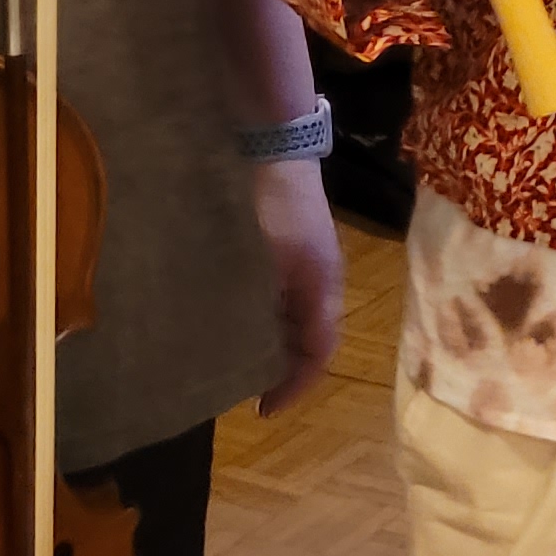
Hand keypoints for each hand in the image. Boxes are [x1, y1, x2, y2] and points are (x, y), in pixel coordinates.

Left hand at [252, 157, 344, 413]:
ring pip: (295, 320)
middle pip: (309, 341)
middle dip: (283, 370)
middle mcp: (320, 282)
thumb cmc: (269, 203)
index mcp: (322, 289)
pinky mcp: (289, 250)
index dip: (294, 387)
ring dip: (273, 344)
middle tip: (245, 391)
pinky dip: (264, 318)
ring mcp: (306, 264)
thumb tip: (240, 353)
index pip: (318, 354)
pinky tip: (234, 318)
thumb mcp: (264, 259)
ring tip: (237, 361)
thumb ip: (258, 304)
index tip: (262, 410)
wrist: (272, 145)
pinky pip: (283, 298)